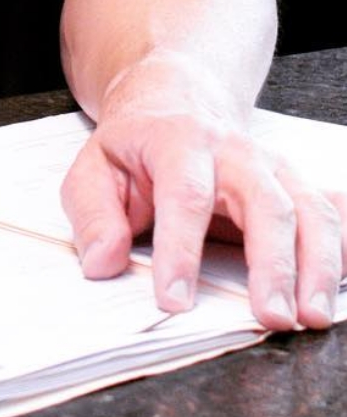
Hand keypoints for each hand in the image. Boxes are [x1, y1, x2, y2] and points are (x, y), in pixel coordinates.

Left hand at [61, 61, 345, 330]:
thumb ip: (94, 214)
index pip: (184, 194)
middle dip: (272, 262)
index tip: (174, 300)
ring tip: (311, 316)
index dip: (179, 249)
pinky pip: (330, 210)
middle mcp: (233, 151)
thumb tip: (103, 261)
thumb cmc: (136, 145)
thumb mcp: (94, 168)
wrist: (176, 100)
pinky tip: (339, 280)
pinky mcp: (294, 183)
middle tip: (271, 316)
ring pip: (307, 207)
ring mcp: (271, 166)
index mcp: (178, 142)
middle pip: (264, 201)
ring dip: (317, 263)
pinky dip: (342, 243)